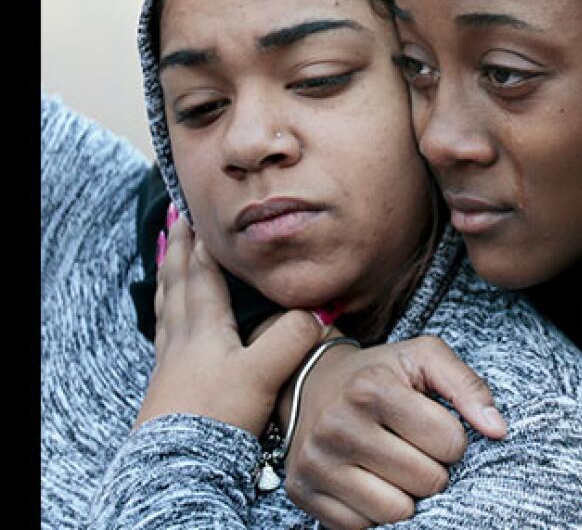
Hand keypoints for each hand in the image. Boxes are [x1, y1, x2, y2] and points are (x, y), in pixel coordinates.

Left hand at [136, 216, 325, 435]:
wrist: (181, 460)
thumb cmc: (218, 414)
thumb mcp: (264, 373)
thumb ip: (293, 337)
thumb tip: (320, 313)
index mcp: (203, 326)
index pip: (201, 272)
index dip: (203, 243)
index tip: (200, 215)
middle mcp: (182, 337)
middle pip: (177, 282)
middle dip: (177, 249)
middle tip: (175, 220)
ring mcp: (171, 360)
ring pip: (167, 305)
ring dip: (169, 276)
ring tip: (167, 259)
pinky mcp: (168, 383)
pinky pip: (165, 331)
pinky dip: (168, 311)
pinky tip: (173, 320)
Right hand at [283, 336, 507, 528]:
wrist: (311, 383)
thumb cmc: (378, 372)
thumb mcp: (424, 357)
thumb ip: (468, 386)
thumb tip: (498, 430)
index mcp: (372, 388)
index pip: (449, 442)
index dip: (453, 439)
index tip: (434, 427)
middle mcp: (338, 426)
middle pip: (426, 481)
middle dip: (434, 470)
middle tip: (416, 450)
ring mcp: (316, 462)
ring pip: (396, 512)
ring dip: (408, 496)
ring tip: (396, 468)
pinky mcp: (303, 492)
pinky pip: (360, 527)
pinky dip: (375, 511)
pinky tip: (371, 482)